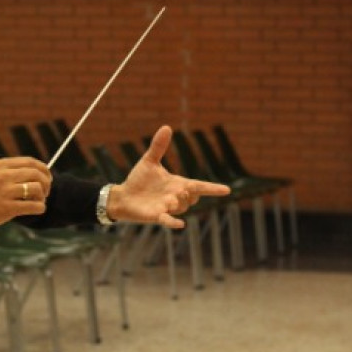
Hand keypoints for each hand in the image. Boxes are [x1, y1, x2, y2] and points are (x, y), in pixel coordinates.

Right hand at [0, 157, 51, 236]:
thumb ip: (6, 172)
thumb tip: (30, 174)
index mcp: (0, 165)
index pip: (30, 161)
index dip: (43, 169)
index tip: (47, 178)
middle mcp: (3, 175)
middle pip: (37, 173)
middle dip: (46, 183)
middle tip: (45, 192)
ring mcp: (5, 191)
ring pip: (37, 188)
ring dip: (43, 196)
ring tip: (38, 202)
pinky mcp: (7, 207)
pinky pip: (34, 206)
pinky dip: (40, 208)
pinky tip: (36, 210)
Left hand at [107, 125, 229, 228]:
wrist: (124, 196)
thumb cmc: (139, 180)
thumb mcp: (149, 161)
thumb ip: (159, 146)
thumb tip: (167, 127)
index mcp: (177, 184)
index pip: (199, 186)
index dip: (213, 188)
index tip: (227, 190)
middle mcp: (175, 197)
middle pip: (192, 198)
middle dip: (191, 194)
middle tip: (184, 189)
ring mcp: (167, 208)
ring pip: (181, 208)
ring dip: (179, 203)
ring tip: (170, 199)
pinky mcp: (156, 216)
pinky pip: (168, 220)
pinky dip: (173, 222)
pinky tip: (180, 224)